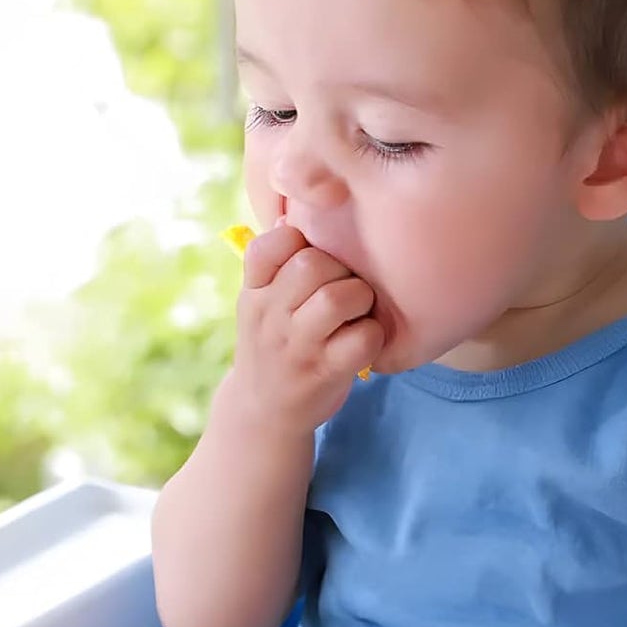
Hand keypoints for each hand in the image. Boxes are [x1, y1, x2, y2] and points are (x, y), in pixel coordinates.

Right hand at [230, 224, 381, 434]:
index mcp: (253, 293)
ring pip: (336, 298)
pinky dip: (373, 336)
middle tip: (346, 285)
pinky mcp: (325, 373)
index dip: (298, 239)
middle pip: (312, 264)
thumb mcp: (259, 303)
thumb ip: (273, 263)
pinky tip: (364, 340)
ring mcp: (297, 348)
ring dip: (359, 298)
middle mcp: (269, 318)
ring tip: (358, 310)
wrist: (263, 412)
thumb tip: (291, 213)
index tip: (311, 255)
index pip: (268, 245)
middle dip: (340, 268)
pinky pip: (362, 339)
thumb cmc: (273, 345)